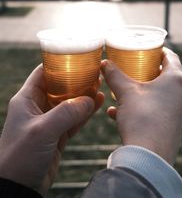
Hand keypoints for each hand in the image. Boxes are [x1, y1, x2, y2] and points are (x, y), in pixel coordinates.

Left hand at [0, 65, 103, 195]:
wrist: (19, 187)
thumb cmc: (20, 156)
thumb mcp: (43, 130)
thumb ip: (67, 113)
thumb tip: (90, 100)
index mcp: (27, 99)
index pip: (42, 73)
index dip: (58, 65)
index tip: (76, 58)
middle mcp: (37, 107)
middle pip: (59, 87)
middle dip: (76, 80)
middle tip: (94, 73)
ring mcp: (48, 122)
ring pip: (69, 103)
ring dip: (84, 96)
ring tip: (100, 86)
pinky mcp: (57, 135)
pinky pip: (74, 119)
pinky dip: (85, 113)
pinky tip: (97, 104)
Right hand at [101, 48, 181, 164]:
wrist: (149, 157)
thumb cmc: (141, 118)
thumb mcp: (125, 92)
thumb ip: (114, 75)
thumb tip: (104, 63)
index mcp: (176, 80)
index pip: (171, 57)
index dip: (158, 51)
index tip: (146, 49)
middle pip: (166, 76)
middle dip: (147, 71)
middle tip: (133, 68)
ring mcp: (180, 111)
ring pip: (161, 94)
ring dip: (142, 91)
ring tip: (124, 91)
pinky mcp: (174, 125)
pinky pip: (158, 110)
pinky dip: (142, 107)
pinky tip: (118, 113)